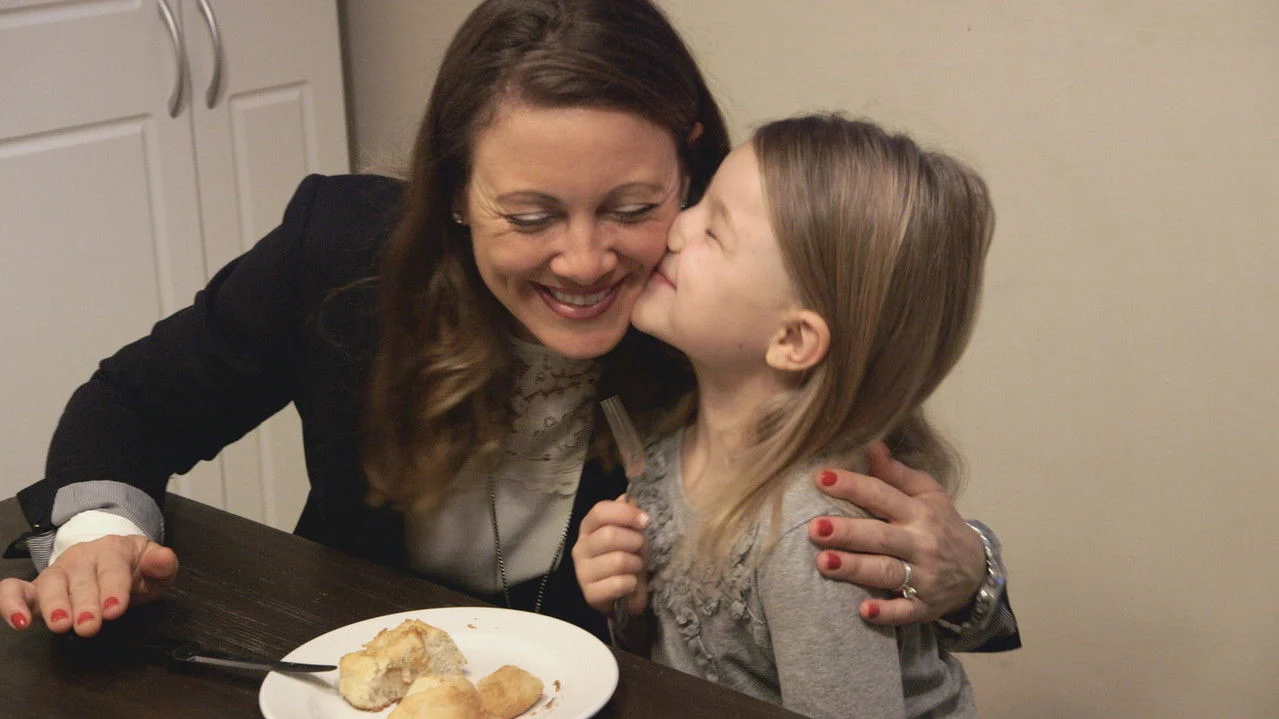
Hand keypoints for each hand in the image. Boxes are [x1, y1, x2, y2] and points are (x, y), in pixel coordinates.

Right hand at [0, 534, 178, 636]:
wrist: (111, 557)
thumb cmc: (133, 568)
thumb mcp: (154, 566)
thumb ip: (162, 565)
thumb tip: (163, 559)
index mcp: (113, 550)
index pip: (113, 568)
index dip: (113, 589)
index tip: (114, 610)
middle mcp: (81, 558)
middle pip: (81, 580)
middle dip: (84, 604)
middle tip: (89, 626)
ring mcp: (57, 572)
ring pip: (50, 584)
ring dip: (54, 605)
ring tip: (60, 625)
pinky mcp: (36, 587)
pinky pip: (15, 589)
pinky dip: (11, 603)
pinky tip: (18, 621)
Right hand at [571, 496, 649, 615]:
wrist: (621, 595)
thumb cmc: (626, 558)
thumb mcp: (630, 534)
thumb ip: (628, 516)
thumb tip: (626, 497)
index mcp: (589, 527)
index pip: (600, 510)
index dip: (626, 513)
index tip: (645, 521)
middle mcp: (581, 547)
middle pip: (610, 535)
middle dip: (634, 542)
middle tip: (640, 549)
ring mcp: (582, 571)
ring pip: (618, 560)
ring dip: (635, 564)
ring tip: (635, 567)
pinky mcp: (590, 594)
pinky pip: (618, 584)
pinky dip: (631, 584)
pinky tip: (629, 584)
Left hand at [809, 441, 982, 624]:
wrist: (977, 570)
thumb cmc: (941, 525)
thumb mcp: (928, 494)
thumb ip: (897, 473)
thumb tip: (871, 446)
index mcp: (918, 512)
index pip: (882, 495)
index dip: (853, 486)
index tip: (821, 478)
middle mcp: (920, 543)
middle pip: (880, 536)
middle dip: (847, 532)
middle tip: (814, 528)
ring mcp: (924, 576)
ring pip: (886, 572)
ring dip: (855, 568)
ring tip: (824, 562)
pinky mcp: (924, 606)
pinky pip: (905, 611)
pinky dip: (886, 612)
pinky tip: (863, 612)